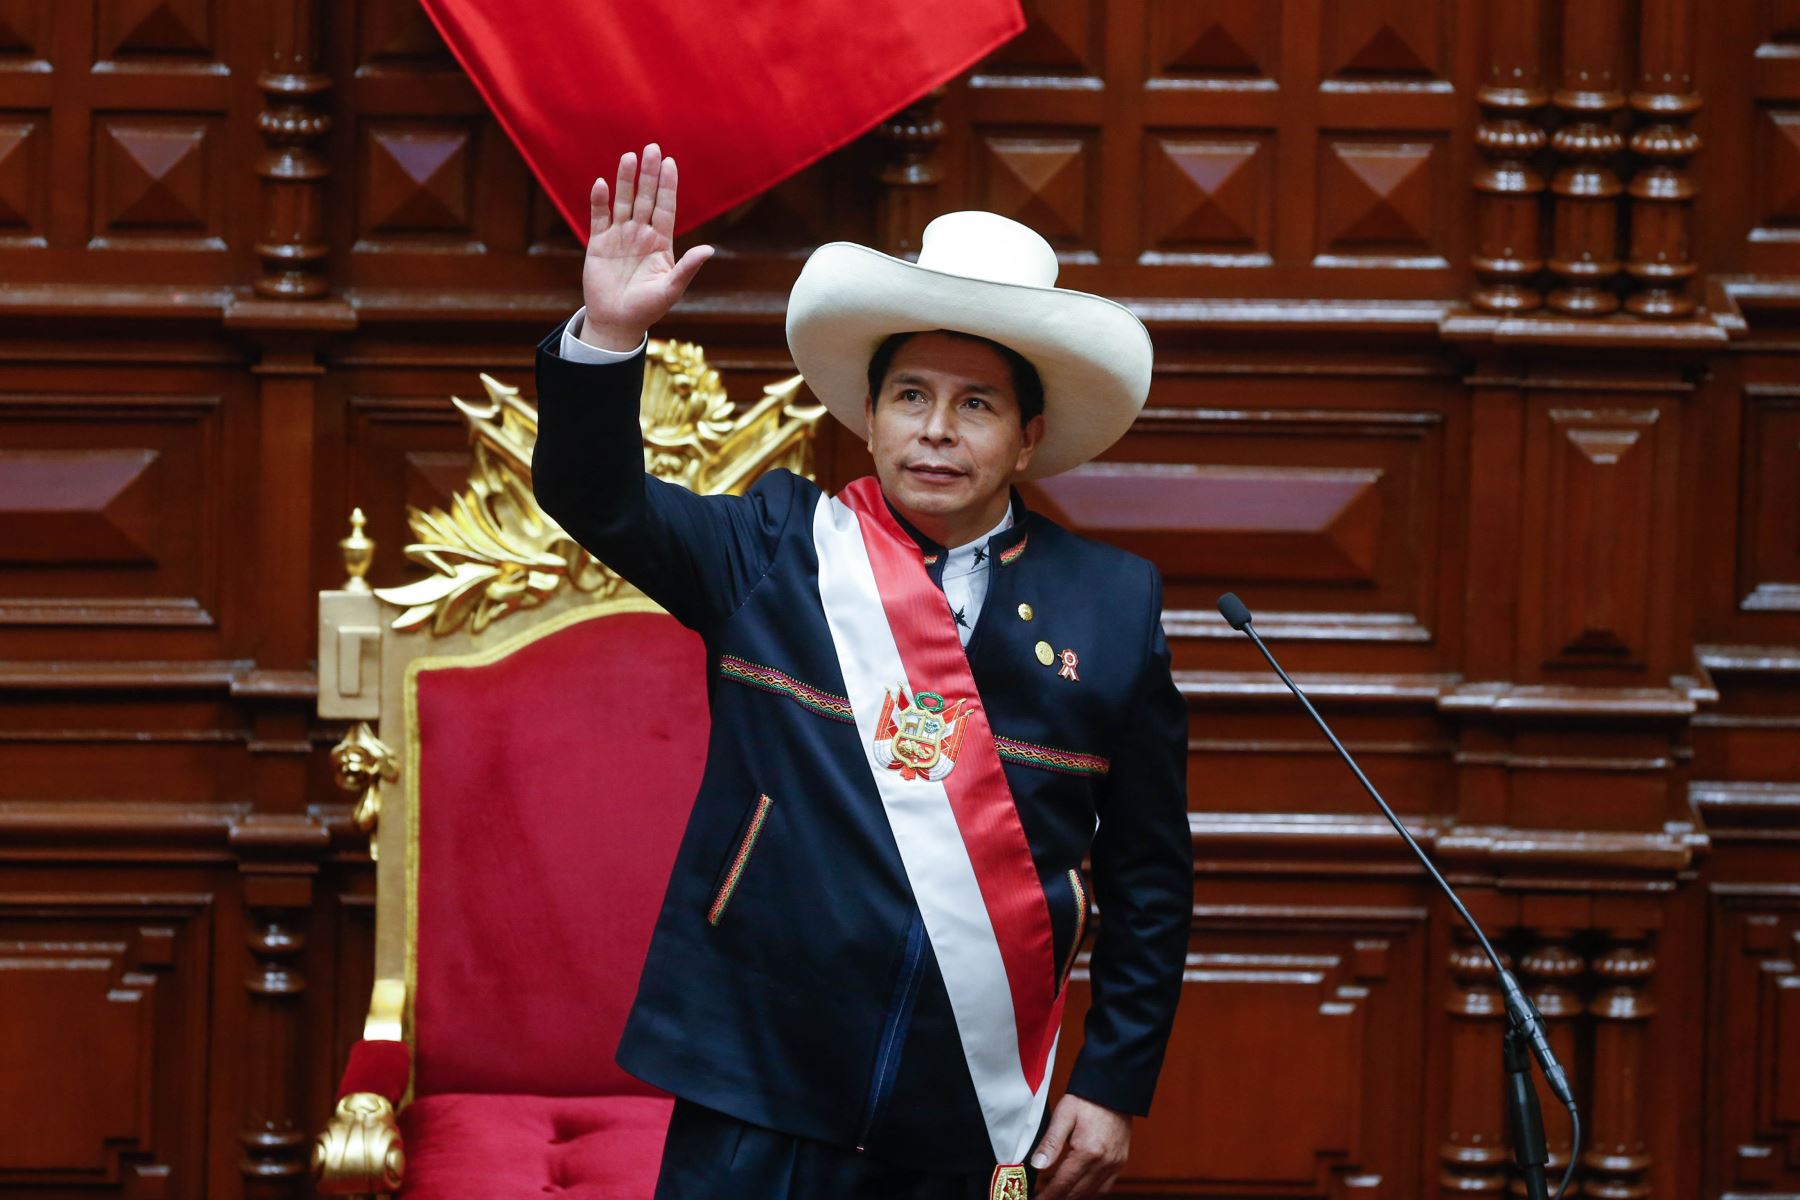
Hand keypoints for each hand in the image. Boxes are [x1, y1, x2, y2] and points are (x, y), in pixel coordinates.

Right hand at [578, 143, 713, 350]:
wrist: (617, 322)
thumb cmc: (647, 308)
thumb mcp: (670, 289)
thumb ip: (687, 268)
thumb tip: (709, 249)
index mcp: (660, 242)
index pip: (665, 207)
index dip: (667, 186)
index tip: (670, 163)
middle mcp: (641, 234)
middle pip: (645, 198)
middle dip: (649, 174)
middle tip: (652, 147)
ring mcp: (619, 236)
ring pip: (623, 202)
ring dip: (625, 180)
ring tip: (629, 157)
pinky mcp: (598, 243)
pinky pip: (599, 217)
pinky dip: (599, 201)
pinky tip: (601, 184)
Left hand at [1030, 1094, 1130, 1199]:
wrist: (1114, 1088)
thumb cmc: (1088, 1099)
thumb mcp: (1063, 1115)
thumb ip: (1050, 1143)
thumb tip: (1037, 1166)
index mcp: (1089, 1151)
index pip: (1064, 1183)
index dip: (1048, 1196)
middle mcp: (1104, 1162)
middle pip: (1078, 1193)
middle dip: (1059, 1199)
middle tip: (1043, 1199)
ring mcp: (1115, 1164)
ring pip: (1092, 1194)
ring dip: (1074, 1198)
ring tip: (1057, 1197)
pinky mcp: (1120, 1162)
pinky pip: (1105, 1187)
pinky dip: (1090, 1193)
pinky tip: (1078, 1191)